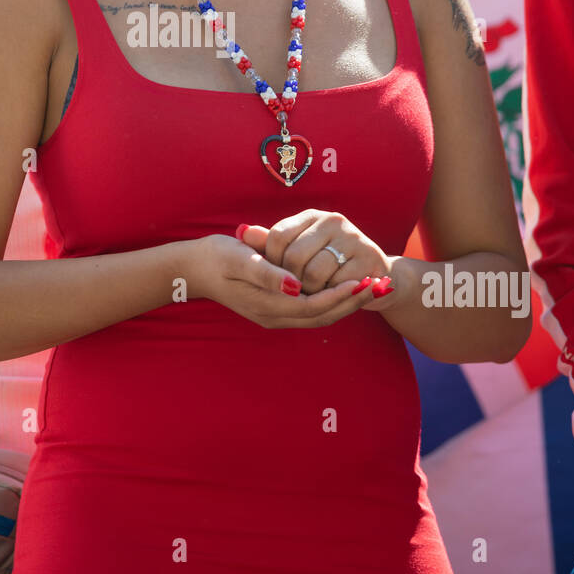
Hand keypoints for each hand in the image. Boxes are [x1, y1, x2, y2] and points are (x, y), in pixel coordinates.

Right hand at [182, 233, 366, 330]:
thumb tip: (296, 286)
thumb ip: (268, 274)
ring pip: (319, 316)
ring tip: (372, 287)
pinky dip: (332, 301)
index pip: (313, 306)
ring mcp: (274, 315)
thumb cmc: (216, 256)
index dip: (340, 295)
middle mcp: (273, 316)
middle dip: (352, 302)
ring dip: (346, 303)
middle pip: (322, 316)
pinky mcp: (275, 309)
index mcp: (266, 305)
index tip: (363, 282)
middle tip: (380, 286)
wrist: (193, 268)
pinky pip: (311, 311)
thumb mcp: (239, 259)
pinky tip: (346, 289)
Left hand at [237, 210, 395, 310]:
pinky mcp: (369, 258)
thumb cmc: (329, 264)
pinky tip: (333, 293)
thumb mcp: (298, 249)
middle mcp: (333, 220)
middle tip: (295, 291)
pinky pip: (337, 285)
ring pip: (314, 273)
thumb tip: (241, 232)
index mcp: (312, 216)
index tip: (276, 276)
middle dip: (291, 280)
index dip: (271, 261)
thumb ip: (270, 243)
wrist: (376, 275)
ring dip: (310, 291)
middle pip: (294, 256)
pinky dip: (331, 295)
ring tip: (314, 293)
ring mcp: (353, 237)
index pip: (278, 235)